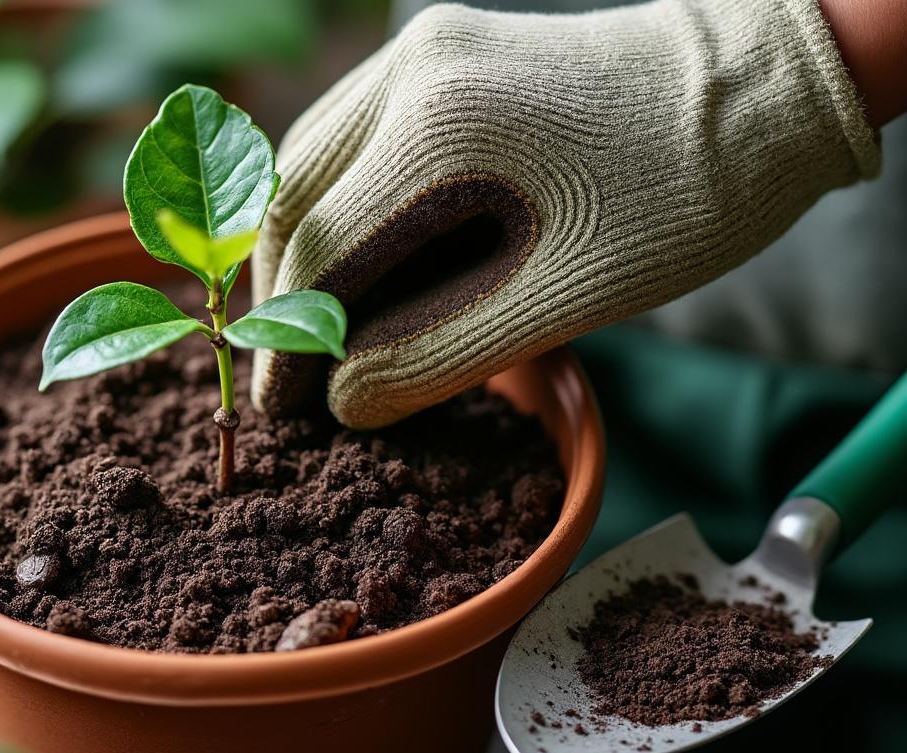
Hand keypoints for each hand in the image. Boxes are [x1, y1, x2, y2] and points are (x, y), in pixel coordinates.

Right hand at [251, 0, 881, 428]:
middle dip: (280, 298)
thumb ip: (438, 354)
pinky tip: (363, 261)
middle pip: (287, 199)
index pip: (314, 253)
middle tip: (295, 379)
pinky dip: (339, 205)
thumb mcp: (564, 297)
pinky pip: (351, 137)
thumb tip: (345, 402)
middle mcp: (408, 71)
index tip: (288, 412)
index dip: (288, 345)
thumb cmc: (683, 199)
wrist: (762, 88)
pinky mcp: (439, 51)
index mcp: (436, 130)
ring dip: (303, 249)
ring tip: (320, 329)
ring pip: (308, 162)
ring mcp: (419, 50)